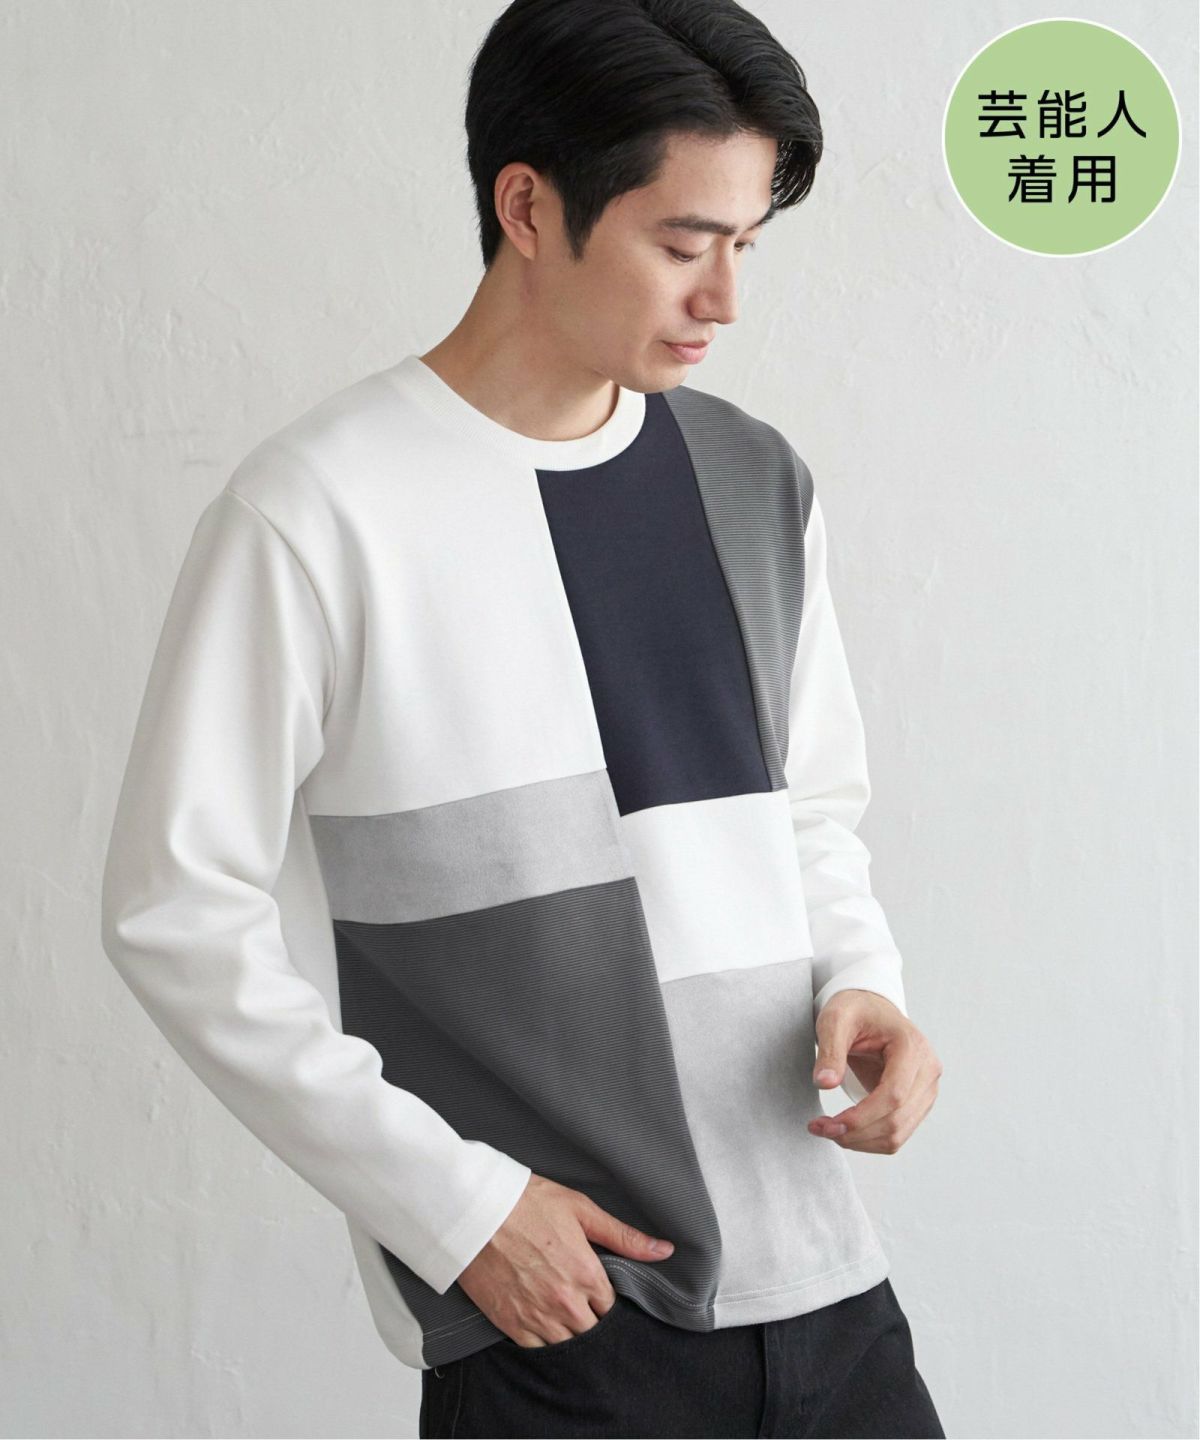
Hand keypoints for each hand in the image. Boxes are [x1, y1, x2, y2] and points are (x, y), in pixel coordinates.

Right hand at [456, 1173, 674, 1347]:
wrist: (474, 1211)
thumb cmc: (527, 1202)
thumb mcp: (581, 1210)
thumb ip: (624, 1236)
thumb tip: (665, 1251)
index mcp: (587, 1273)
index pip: (610, 1306)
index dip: (603, 1297)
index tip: (593, 1286)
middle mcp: (567, 1302)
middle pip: (592, 1329)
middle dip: (589, 1317)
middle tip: (576, 1299)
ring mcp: (538, 1317)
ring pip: (567, 1345)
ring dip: (568, 1332)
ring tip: (559, 1312)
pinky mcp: (511, 1325)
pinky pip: (537, 1351)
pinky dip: (542, 1342)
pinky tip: (540, 1324)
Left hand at [807, 989, 942, 1152]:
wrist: (870, 1009)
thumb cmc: (855, 1010)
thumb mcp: (835, 1020)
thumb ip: (830, 1050)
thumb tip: (825, 1084)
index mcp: (912, 1046)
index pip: (894, 1095)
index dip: (862, 1117)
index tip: (829, 1124)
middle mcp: (928, 1070)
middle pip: (897, 1119)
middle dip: (856, 1133)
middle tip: (819, 1129)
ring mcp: (926, 1088)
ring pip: (898, 1133)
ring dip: (862, 1141)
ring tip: (827, 1130)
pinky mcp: (917, 1102)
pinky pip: (897, 1132)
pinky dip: (870, 1139)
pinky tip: (844, 1130)